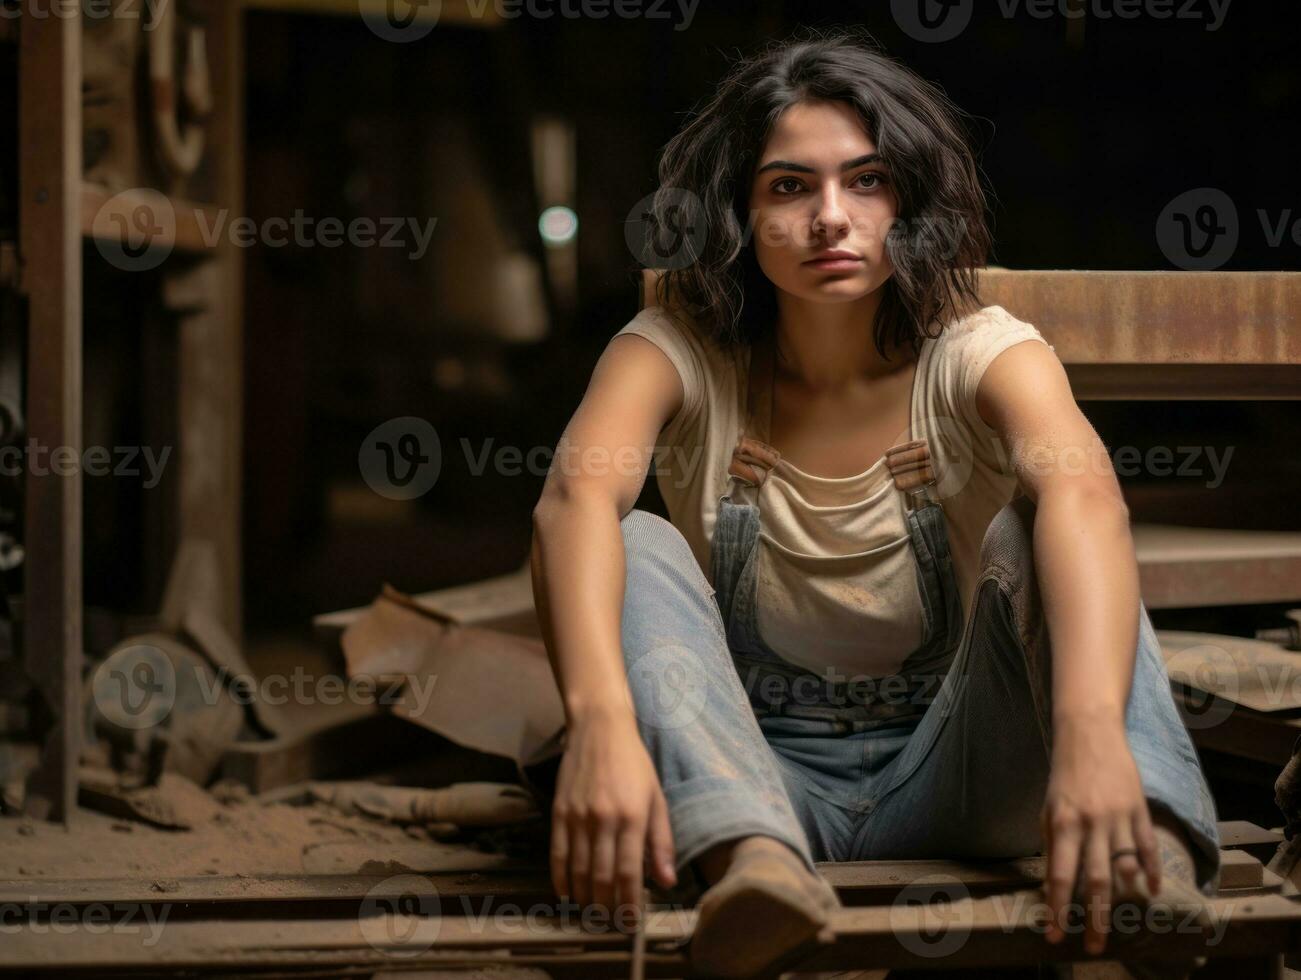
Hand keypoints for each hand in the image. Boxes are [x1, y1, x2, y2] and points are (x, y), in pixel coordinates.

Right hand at [550, 706, 677, 929]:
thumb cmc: (634, 764)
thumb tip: (667, 881)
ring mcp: (578, 816)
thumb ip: (662, 842)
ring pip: (578, 870)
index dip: (629, 903)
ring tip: (593, 912)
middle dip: (606, 906)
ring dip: (585, 897)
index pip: (628, 873)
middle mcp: (604, 819)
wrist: (599, 729)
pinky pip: (558, 854)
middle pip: (601, 877)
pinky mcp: (559, 812)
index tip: (631, 922)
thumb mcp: (656, 798)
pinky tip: (567, 893)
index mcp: (632, 817)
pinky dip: (561, 878)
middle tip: (611, 922)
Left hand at [1040, 714, 1159, 955]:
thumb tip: (1053, 883)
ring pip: (1123, 868)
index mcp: (1062, 822)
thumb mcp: (1048, 808)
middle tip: (1095, 947)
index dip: (1057, 908)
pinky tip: (1150, 892)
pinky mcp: (1139, 809)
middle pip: (1094, 880)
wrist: (1089, 733)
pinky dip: (1151, 871)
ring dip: (1123, 900)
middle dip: (1093, 918)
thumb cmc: (1064, 775)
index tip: (1055, 935)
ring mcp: (1118, 816)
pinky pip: (1148, 847)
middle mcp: (1090, 823)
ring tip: (1122, 925)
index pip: (1059, 875)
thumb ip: (1052, 844)